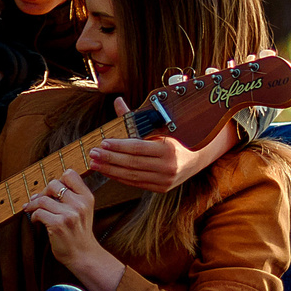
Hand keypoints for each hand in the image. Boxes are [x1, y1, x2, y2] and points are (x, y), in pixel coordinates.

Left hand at [24, 171, 124, 290]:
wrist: (83, 255)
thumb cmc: (79, 232)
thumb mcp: (83, 210)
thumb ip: (70, 197)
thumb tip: (39, 190)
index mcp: (87, 197)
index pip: (70, 174)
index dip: (58, 180)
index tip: (52, 190)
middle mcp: (79, 204)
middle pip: (53, 184)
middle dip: (43, 192)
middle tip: (38, 201)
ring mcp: (69, 215)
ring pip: (42, 199)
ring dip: (33, 205)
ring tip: (32, 210)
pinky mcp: (57, 225)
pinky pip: (38, 213)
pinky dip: (33, 216)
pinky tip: (35, 221)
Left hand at [88, 98, 236, 192]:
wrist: (197, 158)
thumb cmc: (174, 138)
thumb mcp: (158, 127)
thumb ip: (135, 117)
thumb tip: (117, 101)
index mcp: (168, 149)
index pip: (138, 148)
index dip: (119, 146)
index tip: (103, 143)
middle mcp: (167, 167)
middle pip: (132, 163)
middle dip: (110, 159)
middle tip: (93, 153)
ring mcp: (164, 180)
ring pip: (131, 176)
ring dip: (110, 170)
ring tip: (95, 164)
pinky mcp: (160, 188)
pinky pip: (136, 183)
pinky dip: (120, 178)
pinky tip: (108, 172)